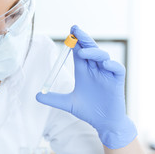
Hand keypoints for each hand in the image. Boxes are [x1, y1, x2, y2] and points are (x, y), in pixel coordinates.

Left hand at [36, 25, 136, 148]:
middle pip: (90, 49)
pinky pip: (117, 69)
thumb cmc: (88, 111)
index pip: (79, 52)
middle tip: (75, 30)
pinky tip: (104, 63)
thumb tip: (37, 95)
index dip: (75, 42)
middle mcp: (95, 70)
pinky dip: (112, 65)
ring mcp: (107, 75)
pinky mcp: (117, 82)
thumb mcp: (67, 104)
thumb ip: (53, 99)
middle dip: (83, 39)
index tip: (69, 33)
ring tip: (82, 52)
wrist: (103, 123)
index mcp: (84, 72)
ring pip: (102, 56)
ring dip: (93, 52)